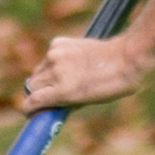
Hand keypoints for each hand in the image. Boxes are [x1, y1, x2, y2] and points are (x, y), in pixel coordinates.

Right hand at [20, 32, 147, 113]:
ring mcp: (55, 55)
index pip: (31, 101)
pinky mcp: (58, 42)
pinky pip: (49, 56)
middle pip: (32, 85)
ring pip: (39, 70)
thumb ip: (65, 101)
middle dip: (37, 92)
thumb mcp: (85, 100)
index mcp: (62, 91)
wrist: (125, 58)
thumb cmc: (110, 85)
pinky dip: (54, 61)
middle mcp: (55, 72)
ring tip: (64, 78)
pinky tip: (70, 62)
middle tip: (48, 95)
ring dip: (45, 76)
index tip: (30, 112)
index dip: (28, 108)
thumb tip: (50, 104)